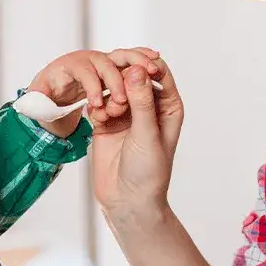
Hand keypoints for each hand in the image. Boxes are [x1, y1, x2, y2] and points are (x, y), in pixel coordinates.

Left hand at [25, 47, 161, 137]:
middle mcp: (86, 59)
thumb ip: (37, 104)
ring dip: (136, 62)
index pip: (82, 72)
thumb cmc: (47, 95)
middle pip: (104, 61)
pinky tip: (156, 64)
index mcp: (67, 66)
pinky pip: (129, 60)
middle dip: (116, 79)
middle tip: (124, 100)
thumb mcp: (38, 101)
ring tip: (153, 70)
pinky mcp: (112, 67)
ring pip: (120, 56)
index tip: (97, 105)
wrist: (55, 89)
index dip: (91, 87)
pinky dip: (142, 59)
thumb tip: (33, 105)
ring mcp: (101, 61)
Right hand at [89, 60, 183, 214]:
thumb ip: (142, 101)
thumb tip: (137, 70)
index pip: (159, 72)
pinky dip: (98, 106)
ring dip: (109, 94)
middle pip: (133, 75)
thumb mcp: (146, 134)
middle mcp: (148, 105)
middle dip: (122, 81)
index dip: (146, 65)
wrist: (127, 200)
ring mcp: (126, 112)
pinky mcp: (106, 121)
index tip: (132, 71)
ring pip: (114, 86)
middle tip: (118, 99)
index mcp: (167, 105)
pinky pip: (99, 101)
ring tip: (110, 113)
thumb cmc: (148, 171)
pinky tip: (99, 119)